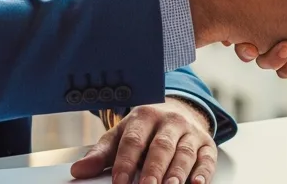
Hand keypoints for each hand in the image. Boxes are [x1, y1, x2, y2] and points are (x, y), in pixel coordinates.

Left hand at [70, 100, 214, 183]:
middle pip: (161, 147)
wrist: (179, 110)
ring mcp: (190, 132)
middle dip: (154, 169)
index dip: (126, 163)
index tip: (119, 182)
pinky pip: (207, 158)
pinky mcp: (206, 144)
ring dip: (177, 173)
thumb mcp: (121, 134)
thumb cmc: (146, 129)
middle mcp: (170, 122)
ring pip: (184, 153)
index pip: (134, 140)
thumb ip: (101, 154)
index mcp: (145, 116)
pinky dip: (204, 172)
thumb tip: (79, 170)